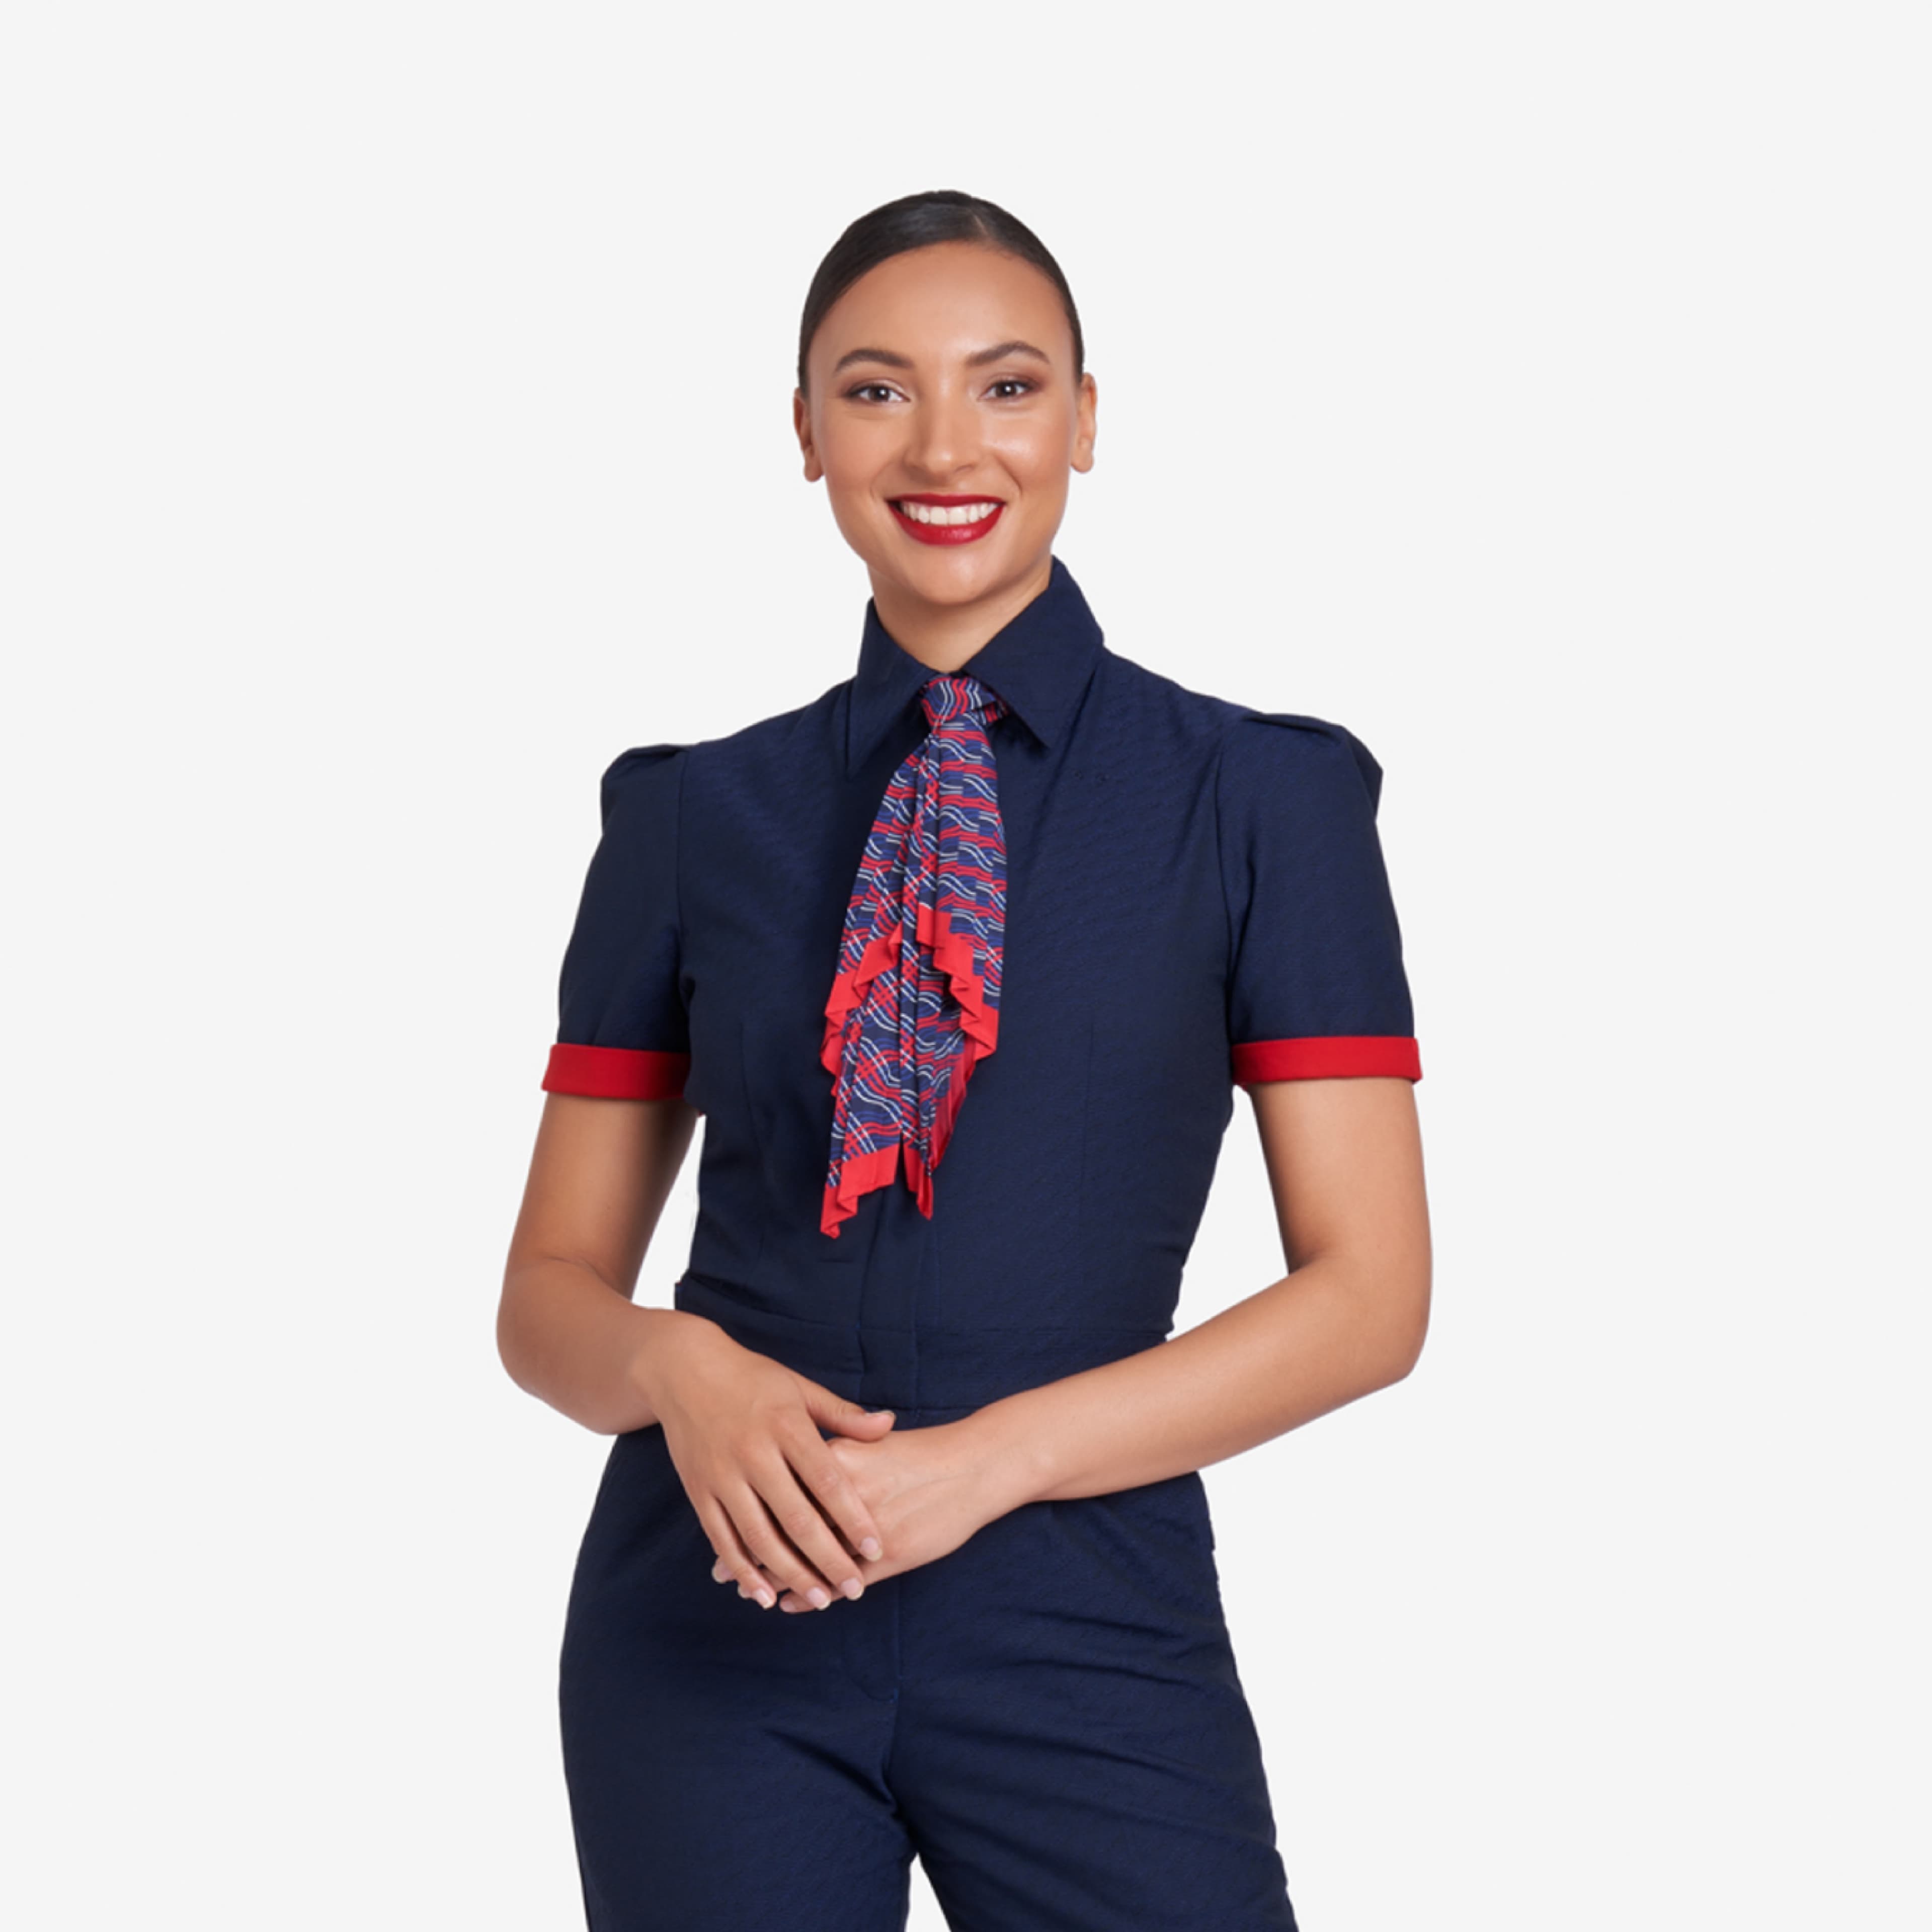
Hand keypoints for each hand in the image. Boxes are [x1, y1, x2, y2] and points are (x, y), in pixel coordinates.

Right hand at [631, 1313, 896, 1611]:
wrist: (683, 1369)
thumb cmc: (752, 1378)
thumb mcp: (800, 1388)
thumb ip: (843, 1415)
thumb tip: (889, 1424)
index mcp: (786, 1426)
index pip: (827, 1481)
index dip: (853, 1518)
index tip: (876, 1548)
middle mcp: (754, 1453)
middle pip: (796, 1517)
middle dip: (828, 1558)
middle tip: (854, 1589)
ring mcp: (722, 1475)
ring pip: (759, 1536)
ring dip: (790, 1573)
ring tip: (819, 1599)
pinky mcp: (698, 1490)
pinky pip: (721, 1538)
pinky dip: (742, 1569)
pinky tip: (763, 1595)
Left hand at [746, 1413, 1023, 1612]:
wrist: (973, 1464)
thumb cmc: (917, 1454)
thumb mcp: (868, 1445)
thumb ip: (830, 1456)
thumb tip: (786, 1469)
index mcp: (839, 1459)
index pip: (780, 1490)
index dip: (748, 1511)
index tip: (721, 1523)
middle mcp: (848, 1495)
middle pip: (786, 1528)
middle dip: (751, 1553)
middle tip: (719, 1572)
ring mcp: (870, 1528)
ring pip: (811, 1559)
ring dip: (777, 1579)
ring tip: (748, 1591)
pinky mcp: (892, 1554)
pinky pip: (844, 1581)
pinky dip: (813, 1595)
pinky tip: (789, 1604)